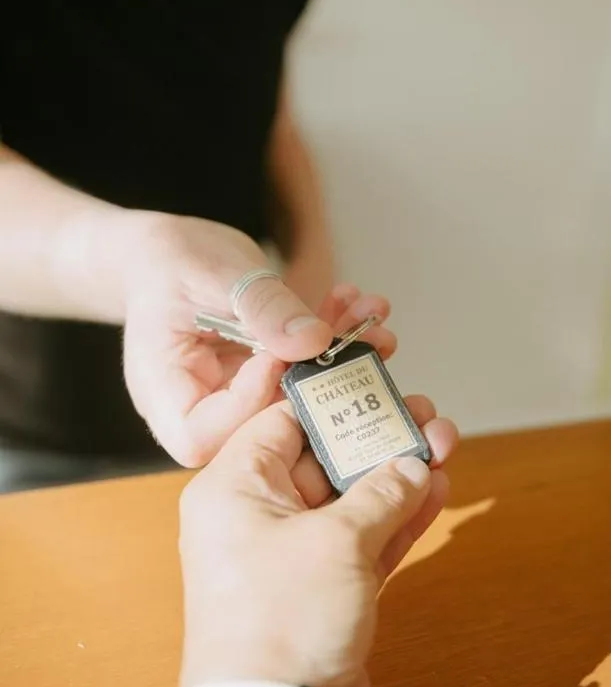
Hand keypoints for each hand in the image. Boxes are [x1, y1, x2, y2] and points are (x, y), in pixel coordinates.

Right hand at [121, 214, 394, 466]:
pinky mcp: (263, 379)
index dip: (248, 408)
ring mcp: (235, 395)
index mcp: (163, 392)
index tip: (278, 359)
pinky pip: (301, 370)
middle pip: (259, 426)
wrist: (166, 251)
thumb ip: (262, 308)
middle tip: (369, 342)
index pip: (201, 436)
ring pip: (294, 398)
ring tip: (371, 318)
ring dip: (340, 359)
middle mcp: (200, 405)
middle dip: (319, 386)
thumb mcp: (212, 275)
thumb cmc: (169, 261)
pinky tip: (357, 306)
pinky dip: (332, 339)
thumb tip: (314, 342)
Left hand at [178, 395, 457, 686]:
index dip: (329, 397)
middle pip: (323, 458)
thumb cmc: (281, 620)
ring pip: (351, 498)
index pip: (281, 421)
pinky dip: (397, 517)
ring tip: (444, 443)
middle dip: (376, 436)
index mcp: (233, 488)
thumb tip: (411, 466)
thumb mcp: (335, 540)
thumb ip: (379, 494)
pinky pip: (364, 539)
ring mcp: (292, 555)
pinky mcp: (323, 589)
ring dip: (397, 475)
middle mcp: (257, 516)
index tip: (369, 376)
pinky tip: (434, 488)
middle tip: (424, 413)